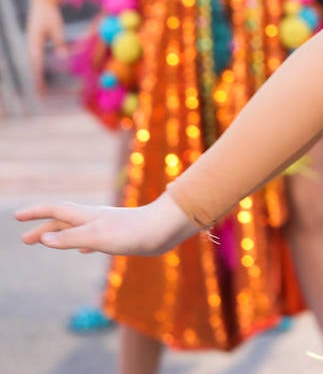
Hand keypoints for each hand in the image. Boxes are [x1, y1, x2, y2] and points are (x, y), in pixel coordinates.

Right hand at [17, 193, 200, 256]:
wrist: (167, 229)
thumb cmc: (133, 232)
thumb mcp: (97, 237)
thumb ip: (70, 238)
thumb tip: (43, 238)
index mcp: (87, 216)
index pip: (55, 211)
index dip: (36, 213)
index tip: (17, 217)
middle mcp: (95, 218)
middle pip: (63, 221)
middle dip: (43, 229)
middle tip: (24, 240)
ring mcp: (107, 226)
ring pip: (77, 229)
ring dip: (59, 236)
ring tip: (48, 243)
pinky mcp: (119, 236)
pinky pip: (93, 239)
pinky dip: (81, 243)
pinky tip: (84, 250)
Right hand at [25, 0, 66, 95]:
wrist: (41, 3)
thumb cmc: (49, 15)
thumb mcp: (56, 28)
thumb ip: (59, 42)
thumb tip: (63, 57)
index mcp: (35, 43)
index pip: (36, 64)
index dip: (38, 77)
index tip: (40, 87)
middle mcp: (31, 46)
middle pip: (33, 67)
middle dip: (37, 81)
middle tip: (41, 95)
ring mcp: (32, 45)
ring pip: (34, 64)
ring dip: (37, 76)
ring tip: (41, 89)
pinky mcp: (35, 44)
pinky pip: (37, 59)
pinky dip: (39, 68)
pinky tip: (41, 75)